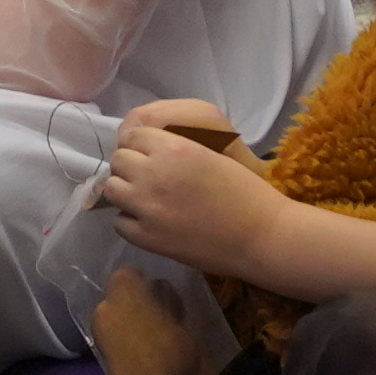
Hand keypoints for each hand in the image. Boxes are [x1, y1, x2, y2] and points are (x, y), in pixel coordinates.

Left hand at [95, 105, 283, 278]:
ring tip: (147, 199)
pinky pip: (119, 222)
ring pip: (112, 188)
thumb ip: (173, 149)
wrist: (263, 237)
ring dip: (126, 191)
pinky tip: (149, 222)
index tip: (150, 155)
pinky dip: (130, 220)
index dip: (140, 145)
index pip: (132, 136)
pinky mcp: (148, 238)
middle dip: (131, 166)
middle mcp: (153, 174)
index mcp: (172, 149)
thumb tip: (144, 149)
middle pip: (119, 160)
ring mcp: (147, 208)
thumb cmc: (245, 193)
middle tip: (149, 178)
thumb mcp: (209, 155)